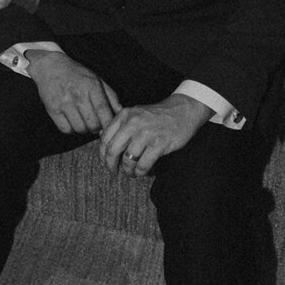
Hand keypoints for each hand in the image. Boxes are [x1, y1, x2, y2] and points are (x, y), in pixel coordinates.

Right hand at [26, 50, 120, 134]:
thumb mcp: (96, 79)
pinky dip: (70, 128)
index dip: (109, 123)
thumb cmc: (77, 74)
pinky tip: (71, 119)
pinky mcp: (52, 109)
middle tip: (95, 122)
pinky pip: (66, 129)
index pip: (104, 111)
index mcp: (91, 86)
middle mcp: (78, 94)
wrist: (49, 67)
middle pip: (93, 124)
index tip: (110, 126)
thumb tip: (121, 113)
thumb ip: (111, 96)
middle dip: (96, 127)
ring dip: (83, 128)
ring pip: (80, 129)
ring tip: (82, 119)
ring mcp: (64, 103)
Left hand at [98, 94, 213, 177]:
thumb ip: (119, 125)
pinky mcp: (159, 143)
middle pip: (112, 150)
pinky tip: (142, 172)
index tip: (106, 162)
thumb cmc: (157, 116)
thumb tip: (102, 137)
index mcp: (124, 115)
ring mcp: (146, 133)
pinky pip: (143, 164)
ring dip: (128, 171)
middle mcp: (133, 123)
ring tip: (131, 173)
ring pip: (128, 160)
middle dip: (111, 165)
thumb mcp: (135, 114)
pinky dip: (141, 172)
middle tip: (114, 172)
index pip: (105, 139)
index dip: (102, 155)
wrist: (182, 111)